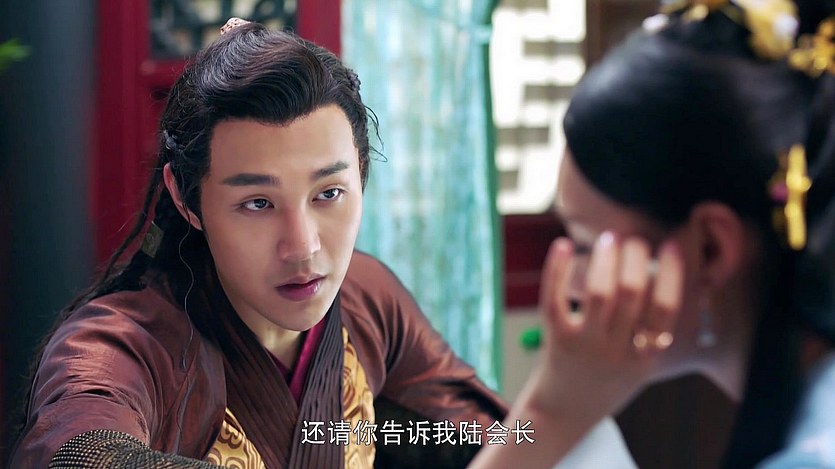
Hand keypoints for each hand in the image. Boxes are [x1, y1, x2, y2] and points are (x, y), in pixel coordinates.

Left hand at [528, 232, 683, 424]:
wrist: (564, 414)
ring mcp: (585, 346)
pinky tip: (562, 245)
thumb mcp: (640, 364)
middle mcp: (616, 352)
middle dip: (634, 257)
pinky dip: (557, 269)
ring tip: (609, 238)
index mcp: (646, 357)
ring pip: (598, 293)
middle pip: (631, 293)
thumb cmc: (606, 380)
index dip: (670, 273)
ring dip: (605, 258)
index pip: (665, 309)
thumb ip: (653, 329)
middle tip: (632, 240)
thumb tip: (671, 275)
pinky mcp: (556, 339)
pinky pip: (555, 299)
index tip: (667, 244)